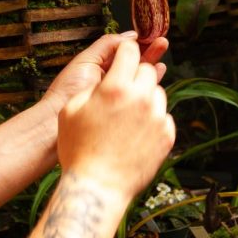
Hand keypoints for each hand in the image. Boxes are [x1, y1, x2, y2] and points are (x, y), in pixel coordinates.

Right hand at [55, 39, 175, 205]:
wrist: (97, 187)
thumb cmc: (78, 150)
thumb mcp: (70, 110)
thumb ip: (91, 87)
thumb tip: (107, 80)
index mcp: (115, 87)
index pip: (129, 50)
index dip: (125, 50)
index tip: (124, 53)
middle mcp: (140, 98)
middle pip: (147, 70)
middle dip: (135, 75)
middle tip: (122, 90)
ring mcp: (157, 118)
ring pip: (158, 93)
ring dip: (145, 98)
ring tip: (128, 116)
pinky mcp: (167, 136)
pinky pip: (163, 117)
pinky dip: (153, 120)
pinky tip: (136, 133)